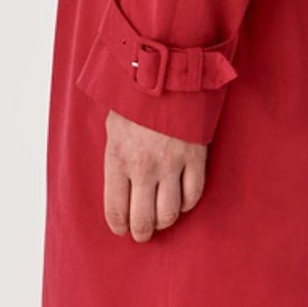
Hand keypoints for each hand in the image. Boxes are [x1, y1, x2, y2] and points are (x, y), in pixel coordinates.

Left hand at [103, 109, 207, 239]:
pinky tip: (181, 200)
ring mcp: (172, 164)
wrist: (168, 74)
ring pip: (170, 213)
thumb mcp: (113, 127)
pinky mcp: (195, 158)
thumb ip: (116, 158)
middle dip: (141, 232)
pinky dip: (187, 203)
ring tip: (161, 218)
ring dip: (164, 221)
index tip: (122, 228)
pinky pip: (193, 194)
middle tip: (142, 232)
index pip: (115, 210)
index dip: (118, 226)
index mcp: (118, 160)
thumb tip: (120, 185)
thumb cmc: (135, 99)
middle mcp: (144, 168)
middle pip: (143, 220)